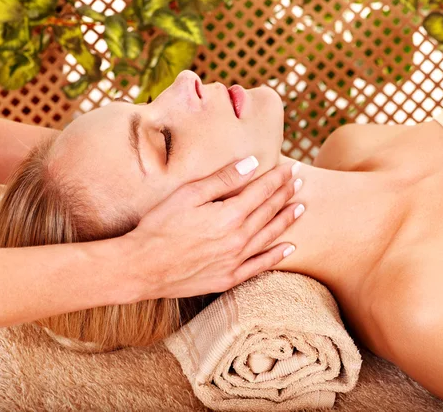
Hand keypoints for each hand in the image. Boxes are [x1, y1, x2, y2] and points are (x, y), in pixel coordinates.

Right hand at [123, 156, 303, 299]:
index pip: (262, 191)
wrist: (141, 268)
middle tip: (300, 181)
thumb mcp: (187, 195)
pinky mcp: (228, 278)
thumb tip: (251, 164)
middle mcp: (238, 239)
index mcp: (229, 215)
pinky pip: (260, 266)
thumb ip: (222, 179)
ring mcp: (235, 261)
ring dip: (287, 219)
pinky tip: (289, 247)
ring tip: (301, 207)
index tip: (292, 168)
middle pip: (269, 211)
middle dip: (286, 193)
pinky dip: (276, 256)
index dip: (279, 178)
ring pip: (269, 236)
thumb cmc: (159, 227)